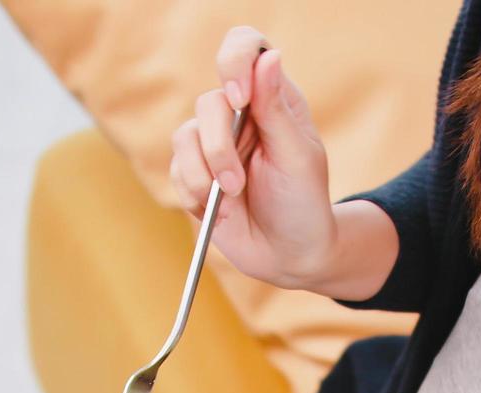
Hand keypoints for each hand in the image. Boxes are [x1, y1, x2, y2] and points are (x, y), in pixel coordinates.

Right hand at [169, 27, 337, 288]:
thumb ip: (277, 108)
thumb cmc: (303, 204)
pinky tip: (219, 209)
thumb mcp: (298, 157)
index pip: (245, 48)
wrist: (288, 256)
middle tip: (237, 183)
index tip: (239, 98)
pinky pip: (176, 169)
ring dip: (203, 174)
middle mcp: (240, 114)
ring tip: (231, 199)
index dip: (234, 60)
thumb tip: (269, 55)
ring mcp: (214, 143)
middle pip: (208, 102)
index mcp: (273, 99)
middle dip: (218, 148)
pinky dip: (193, 192)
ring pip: (184, 135)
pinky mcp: (195, 172)